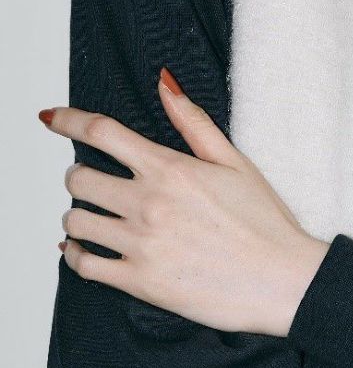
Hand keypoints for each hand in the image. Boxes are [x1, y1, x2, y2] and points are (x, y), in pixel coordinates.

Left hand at [41, 67, 330, 337]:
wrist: (285, 282)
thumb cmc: (267, 225)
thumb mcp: (236, 163)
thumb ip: (194, 123)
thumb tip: (164, 84)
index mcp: (170, 170)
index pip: (102, 132)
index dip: (69, 119)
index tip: (53, 117)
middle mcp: (148, 204)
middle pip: (79, 178)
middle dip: (80, 176)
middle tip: (93, 183)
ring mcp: (141, 244)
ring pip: (76, 221)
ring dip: (78, 216)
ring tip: (94, 218)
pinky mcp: (140, 281)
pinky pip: (84, 264)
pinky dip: (75, 254)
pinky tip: (82, 249)